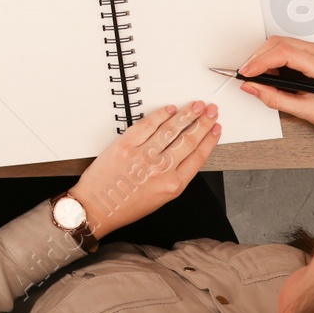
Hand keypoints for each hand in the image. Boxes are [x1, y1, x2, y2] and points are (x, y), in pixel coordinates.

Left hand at [69, 102, 220, 237]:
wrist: (97, 206)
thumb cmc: (126, 205)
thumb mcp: (161, 198)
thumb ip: (175, 176)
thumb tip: (185, 153)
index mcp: (172, 185)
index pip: (198, 156)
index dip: (209, 139)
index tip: (216, 128)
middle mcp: (160, 169)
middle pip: (188, 140)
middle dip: (202, 122)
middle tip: (210, 110)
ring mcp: (143, 155)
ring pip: (171, 129)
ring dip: (186, 114)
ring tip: (195, 106)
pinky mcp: (125, 144)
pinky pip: (147, 125)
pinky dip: (160, 114)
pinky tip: (170, 109)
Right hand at [237, 37, 313, 148]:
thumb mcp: (305, 110)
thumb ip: (274, 98)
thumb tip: (252, 87)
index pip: (284, 53)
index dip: (260, 61)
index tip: (246, 73)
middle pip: (279, 42)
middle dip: (258, 57)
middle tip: (248, 75)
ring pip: (281, 42)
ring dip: (265, 56)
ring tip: (260, 76)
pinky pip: (288, 47)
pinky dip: (274, 58)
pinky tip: (272, 73)